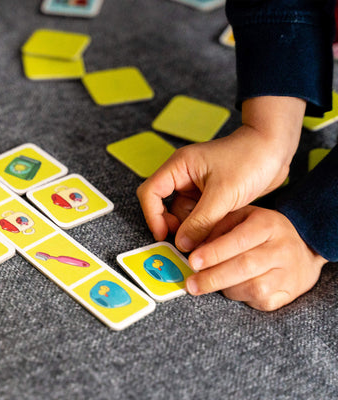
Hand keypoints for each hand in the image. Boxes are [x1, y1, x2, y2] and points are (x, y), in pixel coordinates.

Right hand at [137, 96, 305, 252]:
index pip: (150, 192)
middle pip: (167, 208)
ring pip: (185, 215)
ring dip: (196, 228)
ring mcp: (197, 187)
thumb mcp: (223, 194)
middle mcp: (184, 177)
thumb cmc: (250, 160)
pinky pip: (200, 216)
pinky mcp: (210, 196)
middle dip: (178, 226)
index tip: (163, 236)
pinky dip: (207, 226)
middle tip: (192, 242)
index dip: (152, 216)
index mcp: (179, 167)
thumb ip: (200, 222)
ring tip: (214, 233)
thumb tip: (181, 245)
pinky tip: (221, 228)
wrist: (276, 151)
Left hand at [185, 206, 326, 310]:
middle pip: (245, 267)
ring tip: (211, 282)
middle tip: (191, 284)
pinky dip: (240, 297)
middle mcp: (281, 248)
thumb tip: (190, 247)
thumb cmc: (260, 232)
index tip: (193, 261)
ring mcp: (287, 273)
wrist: (301, 251)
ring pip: (252, 287)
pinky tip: (232, 288)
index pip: (239, 240)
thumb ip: (215, 228)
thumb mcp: (240, 218)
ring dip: (225, 288)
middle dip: (213, 277)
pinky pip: (259, 301)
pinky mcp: (287, 294)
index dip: (214, 252)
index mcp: (267, 224)